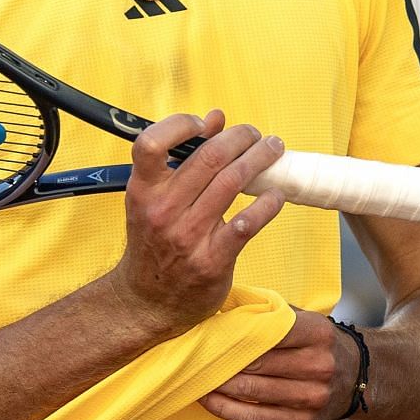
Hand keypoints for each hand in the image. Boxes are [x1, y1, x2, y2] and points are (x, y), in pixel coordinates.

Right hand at [106, 110, 286, 336]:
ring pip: (231, 183)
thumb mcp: (154, 199)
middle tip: (256, 134)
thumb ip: (182, 159)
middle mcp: (163, 211)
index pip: (151, 143)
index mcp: (143, 190)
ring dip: (259, 160)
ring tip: (273, 151)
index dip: (181, 125)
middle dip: (240, 138)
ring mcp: (188, 236)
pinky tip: (277, 195)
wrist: (147, 300)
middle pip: (208, 158)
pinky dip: (267, 204)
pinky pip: (247, 224)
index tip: (206, 123)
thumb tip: (217, 119)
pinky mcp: (212, 260)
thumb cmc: (154, 241)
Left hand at [198, 310, 354, 419]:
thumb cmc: (317, 343)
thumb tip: (222, 306)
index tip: (209, 334)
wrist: (358, 377)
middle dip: (221, 361)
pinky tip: (209, 400)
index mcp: (317, 333)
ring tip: (196, 377)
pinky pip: (257, 419)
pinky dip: (228, 410)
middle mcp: (318, 365)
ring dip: (219, 386)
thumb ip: (269, 313)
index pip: (268, 333)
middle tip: (194, 357)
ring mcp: (313, 397)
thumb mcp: (304, 318)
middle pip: (256, 364)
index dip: (235, 335)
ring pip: (253, 392)